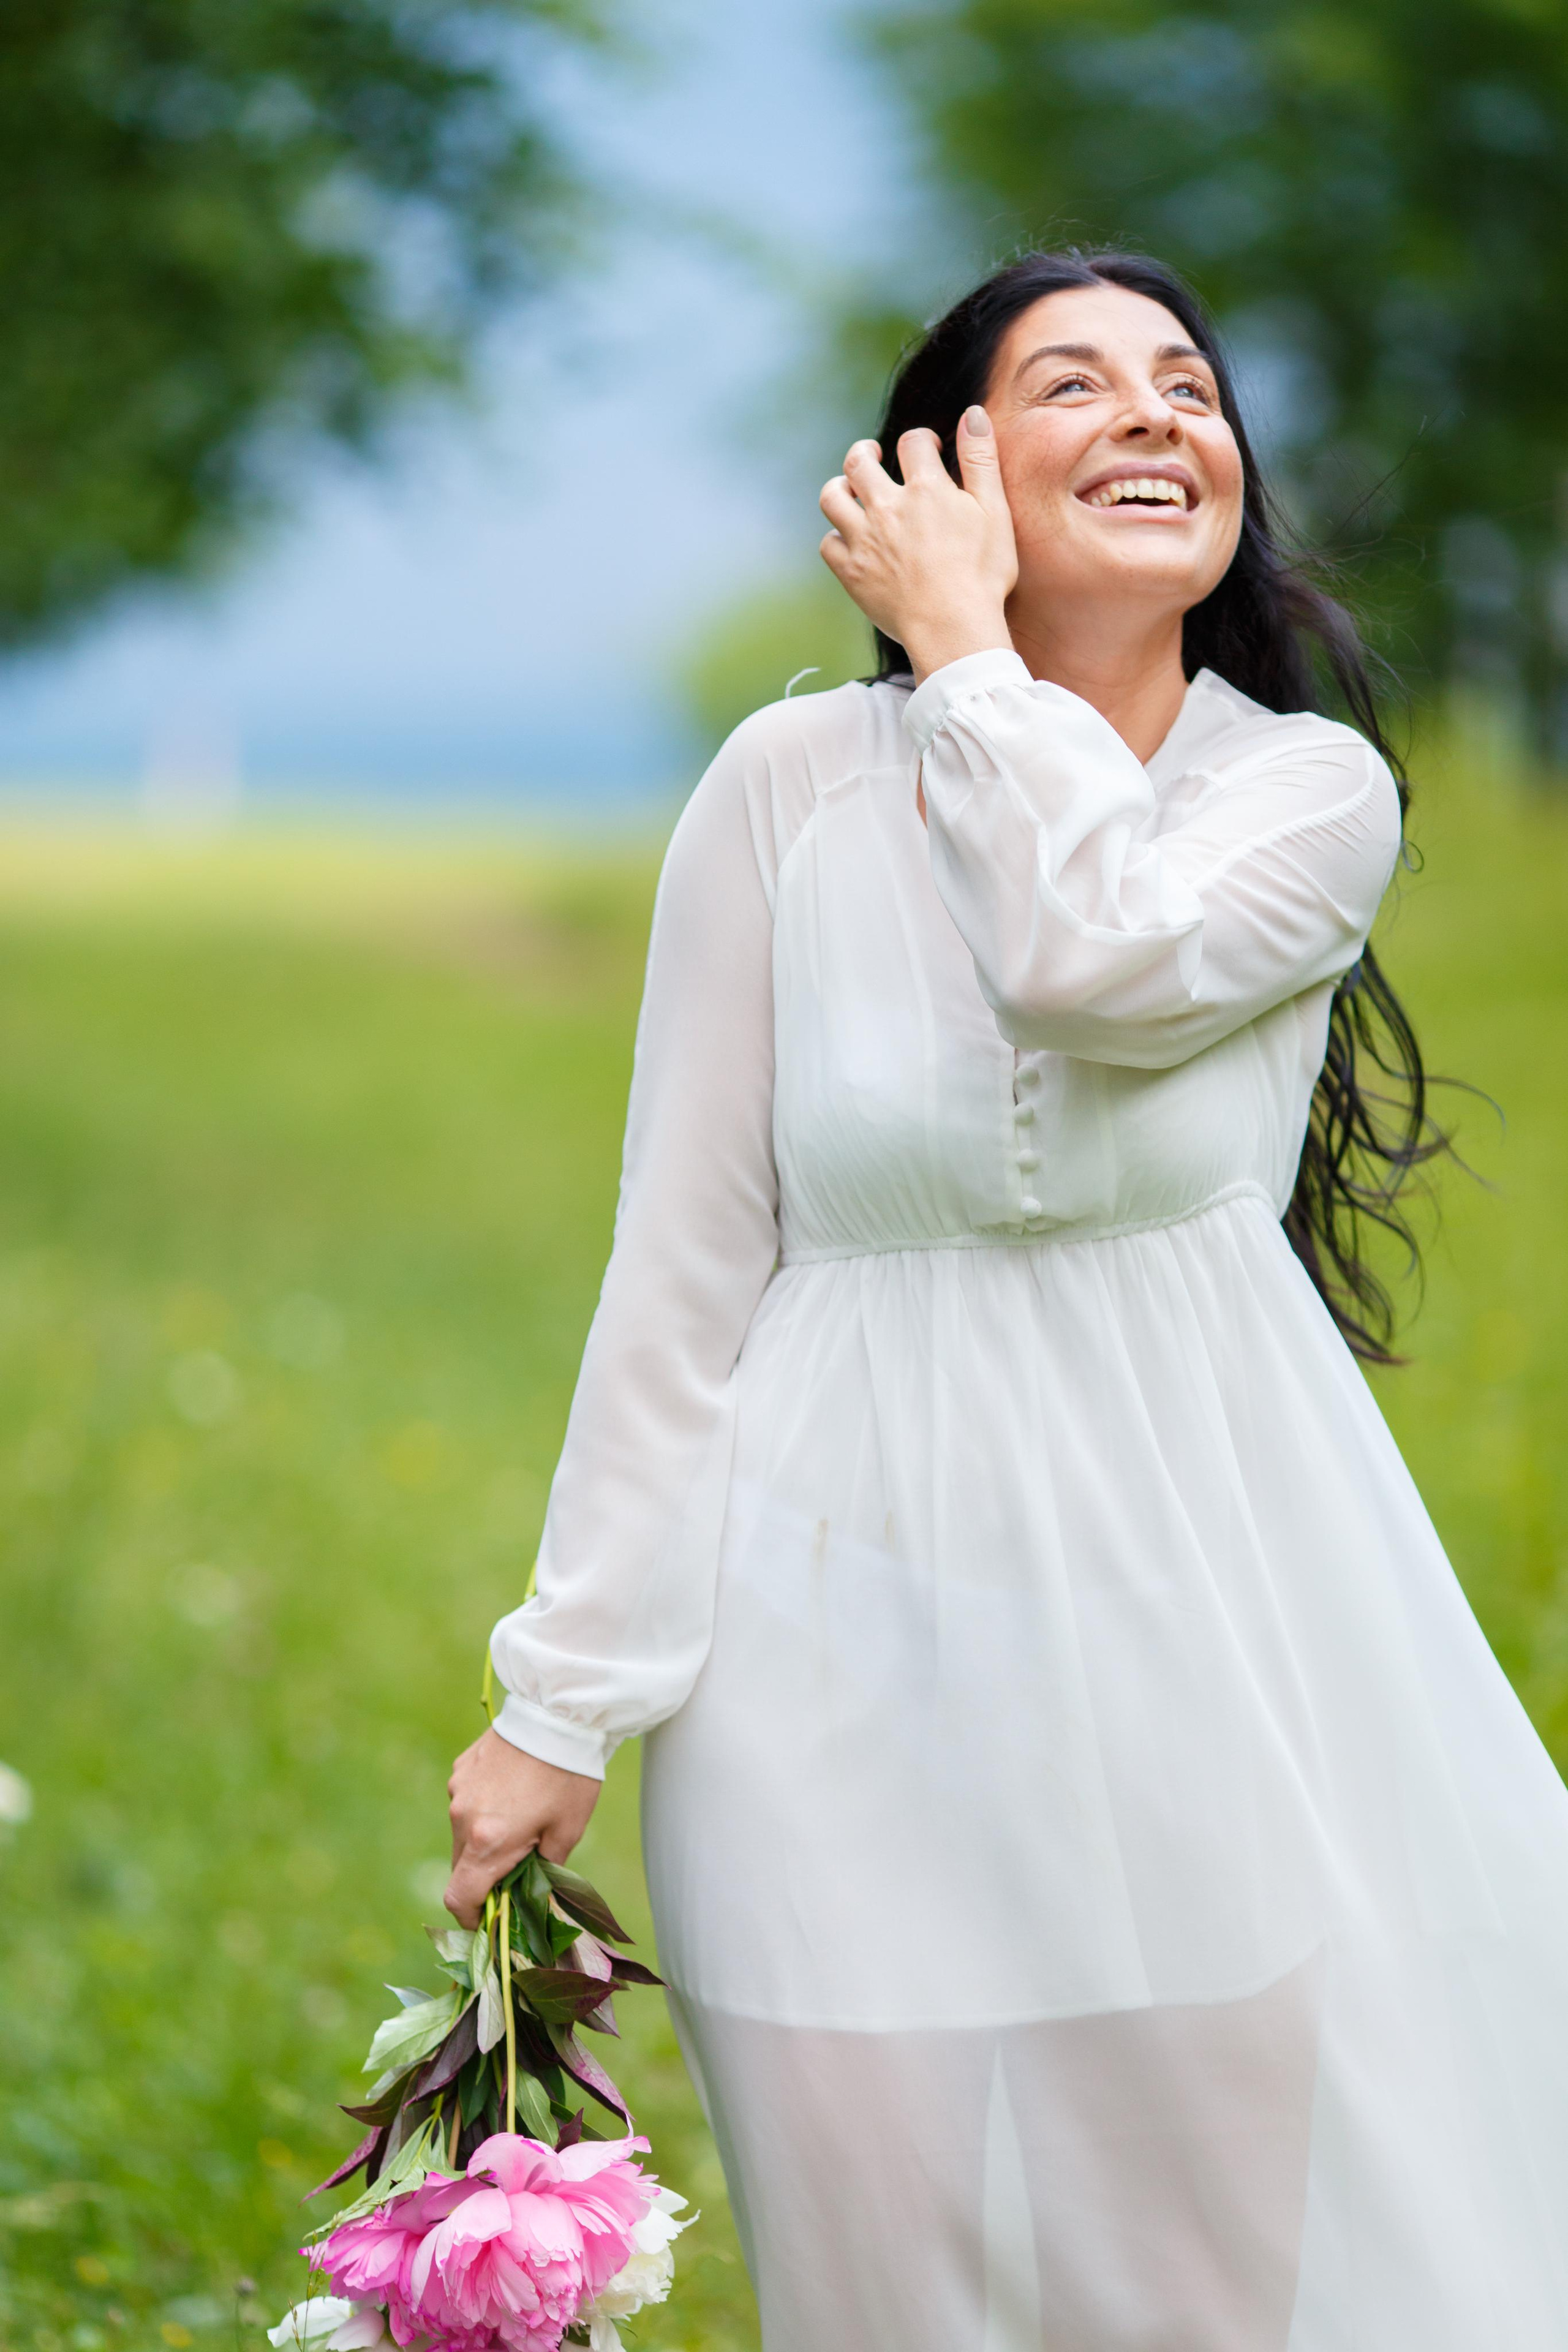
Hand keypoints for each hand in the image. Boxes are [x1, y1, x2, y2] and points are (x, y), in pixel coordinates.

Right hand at [445, 1727, 600, 1927]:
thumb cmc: (569, 1776)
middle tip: (516, 1869)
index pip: (460, 1898)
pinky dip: (481, 1809)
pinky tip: (512, 1792)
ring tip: (520, 1821)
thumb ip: (543, 1869)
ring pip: (461, 1834)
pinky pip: (464, 1803)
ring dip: (482, 1841)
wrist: (558, 1713)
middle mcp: (463, 1818)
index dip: (473, 1919)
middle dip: (483, 1878)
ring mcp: (458, 1791)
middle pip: (460, 1868)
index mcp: (488, 1841)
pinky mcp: (461, 1769)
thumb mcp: (566, 1831)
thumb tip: (534, 1894)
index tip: (491, 1919)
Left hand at [819, 408, 1017, 683]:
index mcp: (926, 489)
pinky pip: (828, 543)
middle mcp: (888, 508)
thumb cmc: (983, 575)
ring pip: (832, 497)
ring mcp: (865, 540)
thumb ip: (982, 460)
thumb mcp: (995, 512)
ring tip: (851, 490)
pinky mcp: (851, 573)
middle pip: (859, 461)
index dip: (921, 440)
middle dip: (865, 451)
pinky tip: (849, 539)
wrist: (954, 629)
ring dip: (840, 487)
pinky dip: (836, 536)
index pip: (912, 443)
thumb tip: (972, 413)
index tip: (927, 449)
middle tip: (874, 456)